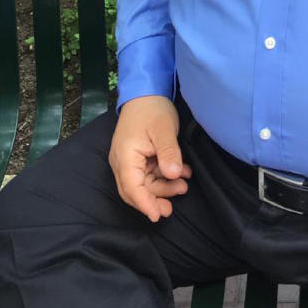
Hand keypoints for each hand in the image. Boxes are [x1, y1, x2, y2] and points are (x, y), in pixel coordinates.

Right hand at [108, 95, 191, 221]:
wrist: (147, 91)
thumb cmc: (152, 108)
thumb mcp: (164, 129)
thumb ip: (169, 152)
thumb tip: (173, 174)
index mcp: (124, 156)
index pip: (131, 187)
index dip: (144, 204)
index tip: (157, 215)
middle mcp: (122, 162)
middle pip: (135, 190)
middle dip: (153, 200)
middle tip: (171, 208)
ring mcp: (130, 160)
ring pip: (144, 184)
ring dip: (163, 187)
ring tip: (184, 185)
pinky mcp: (139, 158)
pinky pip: (150, 174)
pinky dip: (164, 176)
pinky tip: (182, 173)